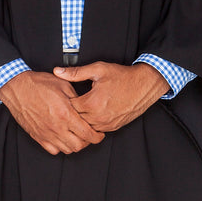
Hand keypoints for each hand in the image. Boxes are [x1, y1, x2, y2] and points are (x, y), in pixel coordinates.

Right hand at [0, 70, 104, 155]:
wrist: (18, 88)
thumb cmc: (39, 84)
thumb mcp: (63, 85)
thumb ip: (77, 98)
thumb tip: (86, 107)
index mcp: (65, 114)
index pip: (87, 133)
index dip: (97, 136)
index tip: (99, 134)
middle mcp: (57, 127)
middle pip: (79, 145)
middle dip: (88, 142)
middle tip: (90, 135)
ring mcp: (47, 134)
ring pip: (67, 150)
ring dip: (75, 144)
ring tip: (77, 135)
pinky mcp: (38, 137)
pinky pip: (53, 150)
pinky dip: (61, 147)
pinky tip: (63, 137)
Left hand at [52, 61, 169, 132]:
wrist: (143, 86)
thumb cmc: (122, 76)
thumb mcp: (97, 70)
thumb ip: (76, 72)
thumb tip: (58, 71)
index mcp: (92, 103)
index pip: (69, 108)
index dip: (65, 102)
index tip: (63, 97)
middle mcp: (98, 117)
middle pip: (76, 120)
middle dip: (71, 113)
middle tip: (67, 105)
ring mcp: (106, 124)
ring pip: (86, 128)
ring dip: (81, 120)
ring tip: (78, 111)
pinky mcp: (113, 127)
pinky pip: (97, 130)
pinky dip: (91, 124)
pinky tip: (90, 115)